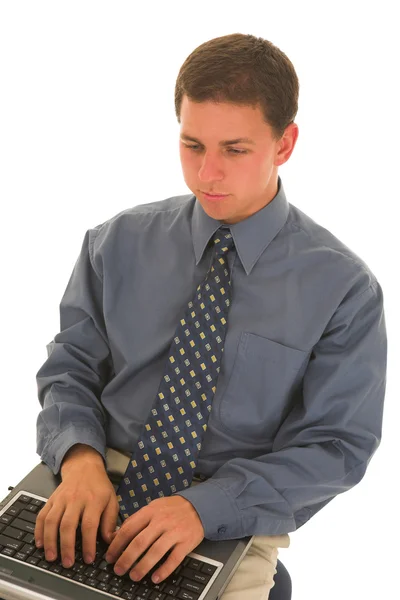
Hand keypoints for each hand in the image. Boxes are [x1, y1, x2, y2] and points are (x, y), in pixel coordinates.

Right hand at [34, 444, 118, 567]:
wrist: (84, 467)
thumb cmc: (99, 486)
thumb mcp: (112, 500)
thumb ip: (110, 521)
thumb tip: (109, 541)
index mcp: (94, 500)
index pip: (89, 525)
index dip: (88, 544)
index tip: (88, 559)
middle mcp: (76, 499)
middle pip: (68, 524)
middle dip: (66, 546)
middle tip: (68, 563)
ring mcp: (61, 499)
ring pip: (52, 521)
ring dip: (50, 541)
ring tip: (52, 557)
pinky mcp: (51, 500)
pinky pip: (42, 516)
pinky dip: (39, 531)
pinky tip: (40, 543)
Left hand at [105, 495, 203, 583]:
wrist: (199, 506)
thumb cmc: (172, 508)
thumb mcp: (153, 507)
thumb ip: (136, 520)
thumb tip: (116, 535)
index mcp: (150, 511)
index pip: (129, 528)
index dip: (117, 545)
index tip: (110, 557)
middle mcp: (162, 521)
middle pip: (140, 542)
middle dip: (127, 558)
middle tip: (118, 570)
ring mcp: (175, 531)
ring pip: (156, 551)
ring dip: (143, 566)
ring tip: (134, 576)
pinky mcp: (186, 542)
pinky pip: (174, 558)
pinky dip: (164, 570)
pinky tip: (156, 578)